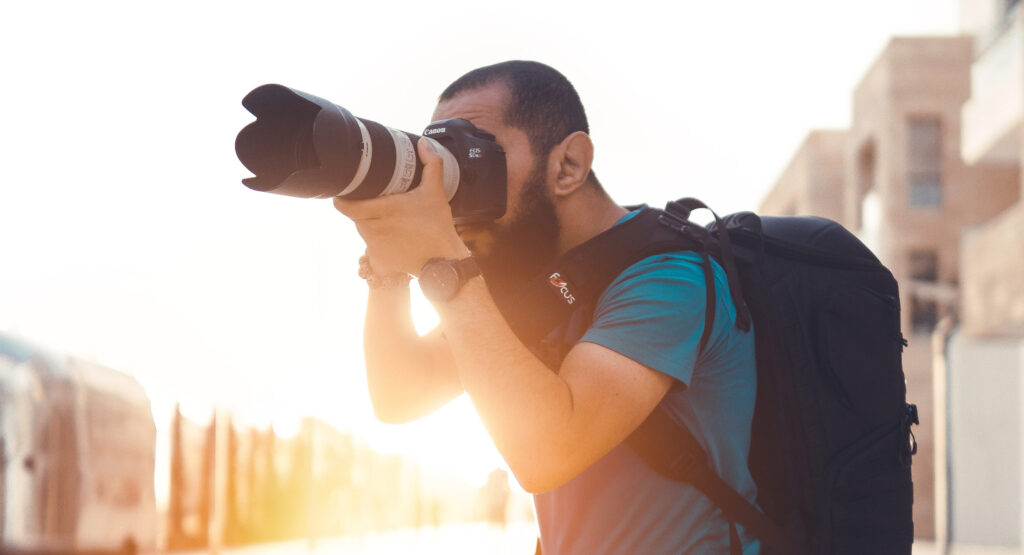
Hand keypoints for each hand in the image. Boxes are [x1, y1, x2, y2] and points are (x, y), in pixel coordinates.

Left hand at [334, 139, 468, 275]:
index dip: (342, 198)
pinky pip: (371, 249)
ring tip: (390, 220)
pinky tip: (395, 240)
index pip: (343, 205)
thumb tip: (423, 144)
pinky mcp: (378, 261)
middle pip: (355, 215)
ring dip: (371, 224)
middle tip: (380, 203)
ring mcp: (374, 247)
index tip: (347, 191)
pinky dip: (379, 244)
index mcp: (381, 210)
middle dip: (363, 208)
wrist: (442, 262)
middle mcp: (373, 229)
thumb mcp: (435, 193)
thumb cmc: (437, 227)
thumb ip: (431, 165)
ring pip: (363, 231)